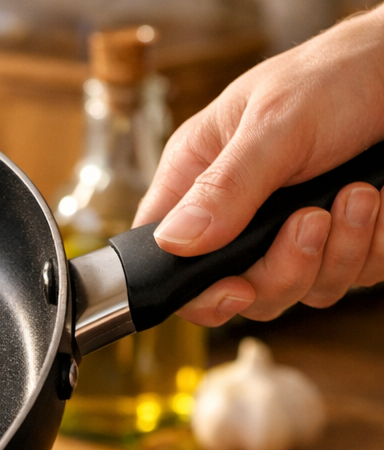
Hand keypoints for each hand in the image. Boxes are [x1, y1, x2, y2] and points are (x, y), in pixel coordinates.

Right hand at [135, 8, 383, 325]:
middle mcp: (240, 213)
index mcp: (200, 179)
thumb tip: (174, 242)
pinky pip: (353, 276)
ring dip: (339, 253)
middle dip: (284, 271)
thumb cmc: (337, 75)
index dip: (196, 290)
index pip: (170, 259)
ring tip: (358, 195)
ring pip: (301, 291)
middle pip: (242, 291)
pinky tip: (378, 203)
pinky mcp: (343, 240)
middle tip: (312, 221)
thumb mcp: (274, 123)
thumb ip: (225, 186)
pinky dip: (373, 246)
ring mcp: (293, 232)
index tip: (236, 290)